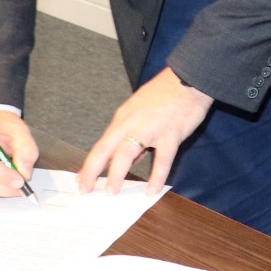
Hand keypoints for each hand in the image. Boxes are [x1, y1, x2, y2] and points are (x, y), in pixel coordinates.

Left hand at [77, 68, 213, 195]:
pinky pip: (162, 160)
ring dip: (116, 175)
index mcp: (124, 117)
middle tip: (86, 190)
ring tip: (112, 192)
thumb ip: (134, 133)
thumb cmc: (166, 93)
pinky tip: (151, 190)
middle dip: (93, 172)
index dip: (89, 164)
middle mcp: (132, 123)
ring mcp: (151, 129)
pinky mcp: (171, 134)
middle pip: (106, 150)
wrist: (189, 78)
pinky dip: (156, 177)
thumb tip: (132, 158)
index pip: (102, 145)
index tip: (81, 180)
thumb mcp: (141, 109)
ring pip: (126, 154)